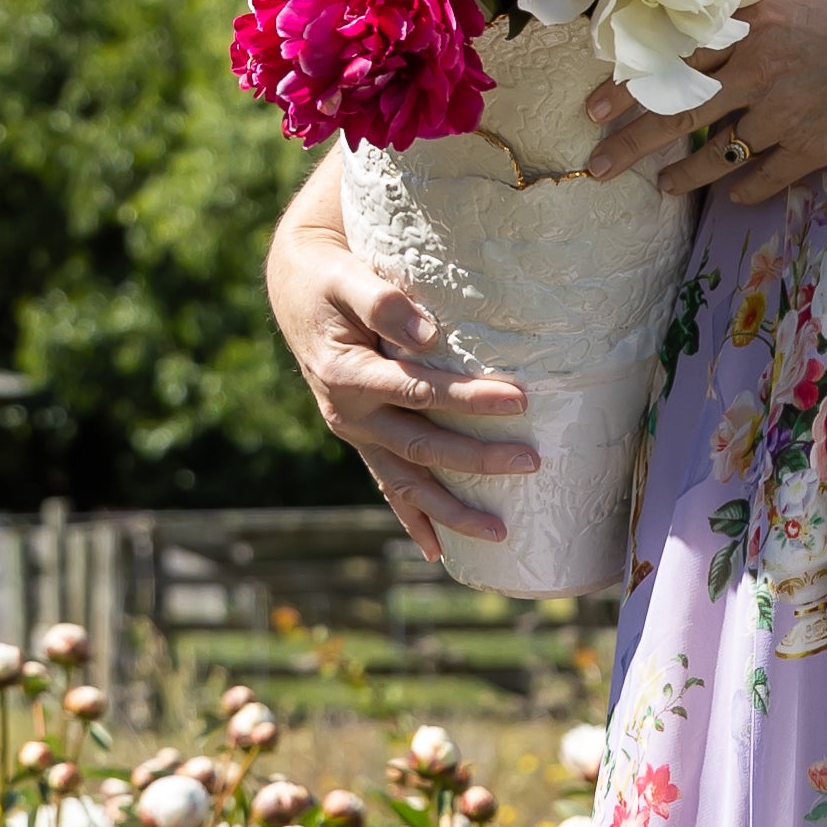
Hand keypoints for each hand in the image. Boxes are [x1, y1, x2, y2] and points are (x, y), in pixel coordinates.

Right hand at [265, 214, 534, 560]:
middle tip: (531, 462)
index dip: (468, 399)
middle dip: (476, 460)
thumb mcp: (349, 277)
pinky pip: (389, 485)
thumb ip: (383, 302)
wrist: (295, 290)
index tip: (520, 401)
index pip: (419, 391)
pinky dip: (412, 518)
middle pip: (420, 446)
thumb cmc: (331, 279)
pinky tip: (436, 550)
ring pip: (406, 481)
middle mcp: (349, 414)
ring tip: (499, 533)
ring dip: (450, 510)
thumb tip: (429, 333)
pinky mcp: (362, 439)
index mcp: (347, 375)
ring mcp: (355, 433)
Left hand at [580, 0, 826, 212]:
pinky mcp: (813, 146)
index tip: (592, 108)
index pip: (671, 62)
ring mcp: (783, 115)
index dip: (628, 88)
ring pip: (718, 154)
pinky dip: (746, 189)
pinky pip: (767, 176)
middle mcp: (755, 74)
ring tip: (661, 189)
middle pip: (679, 113)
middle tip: (598, 165)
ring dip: (684, 175)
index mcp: (748, 30)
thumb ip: (757, 15)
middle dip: (631, 143)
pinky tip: (732, 197)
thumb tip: (729, 23)